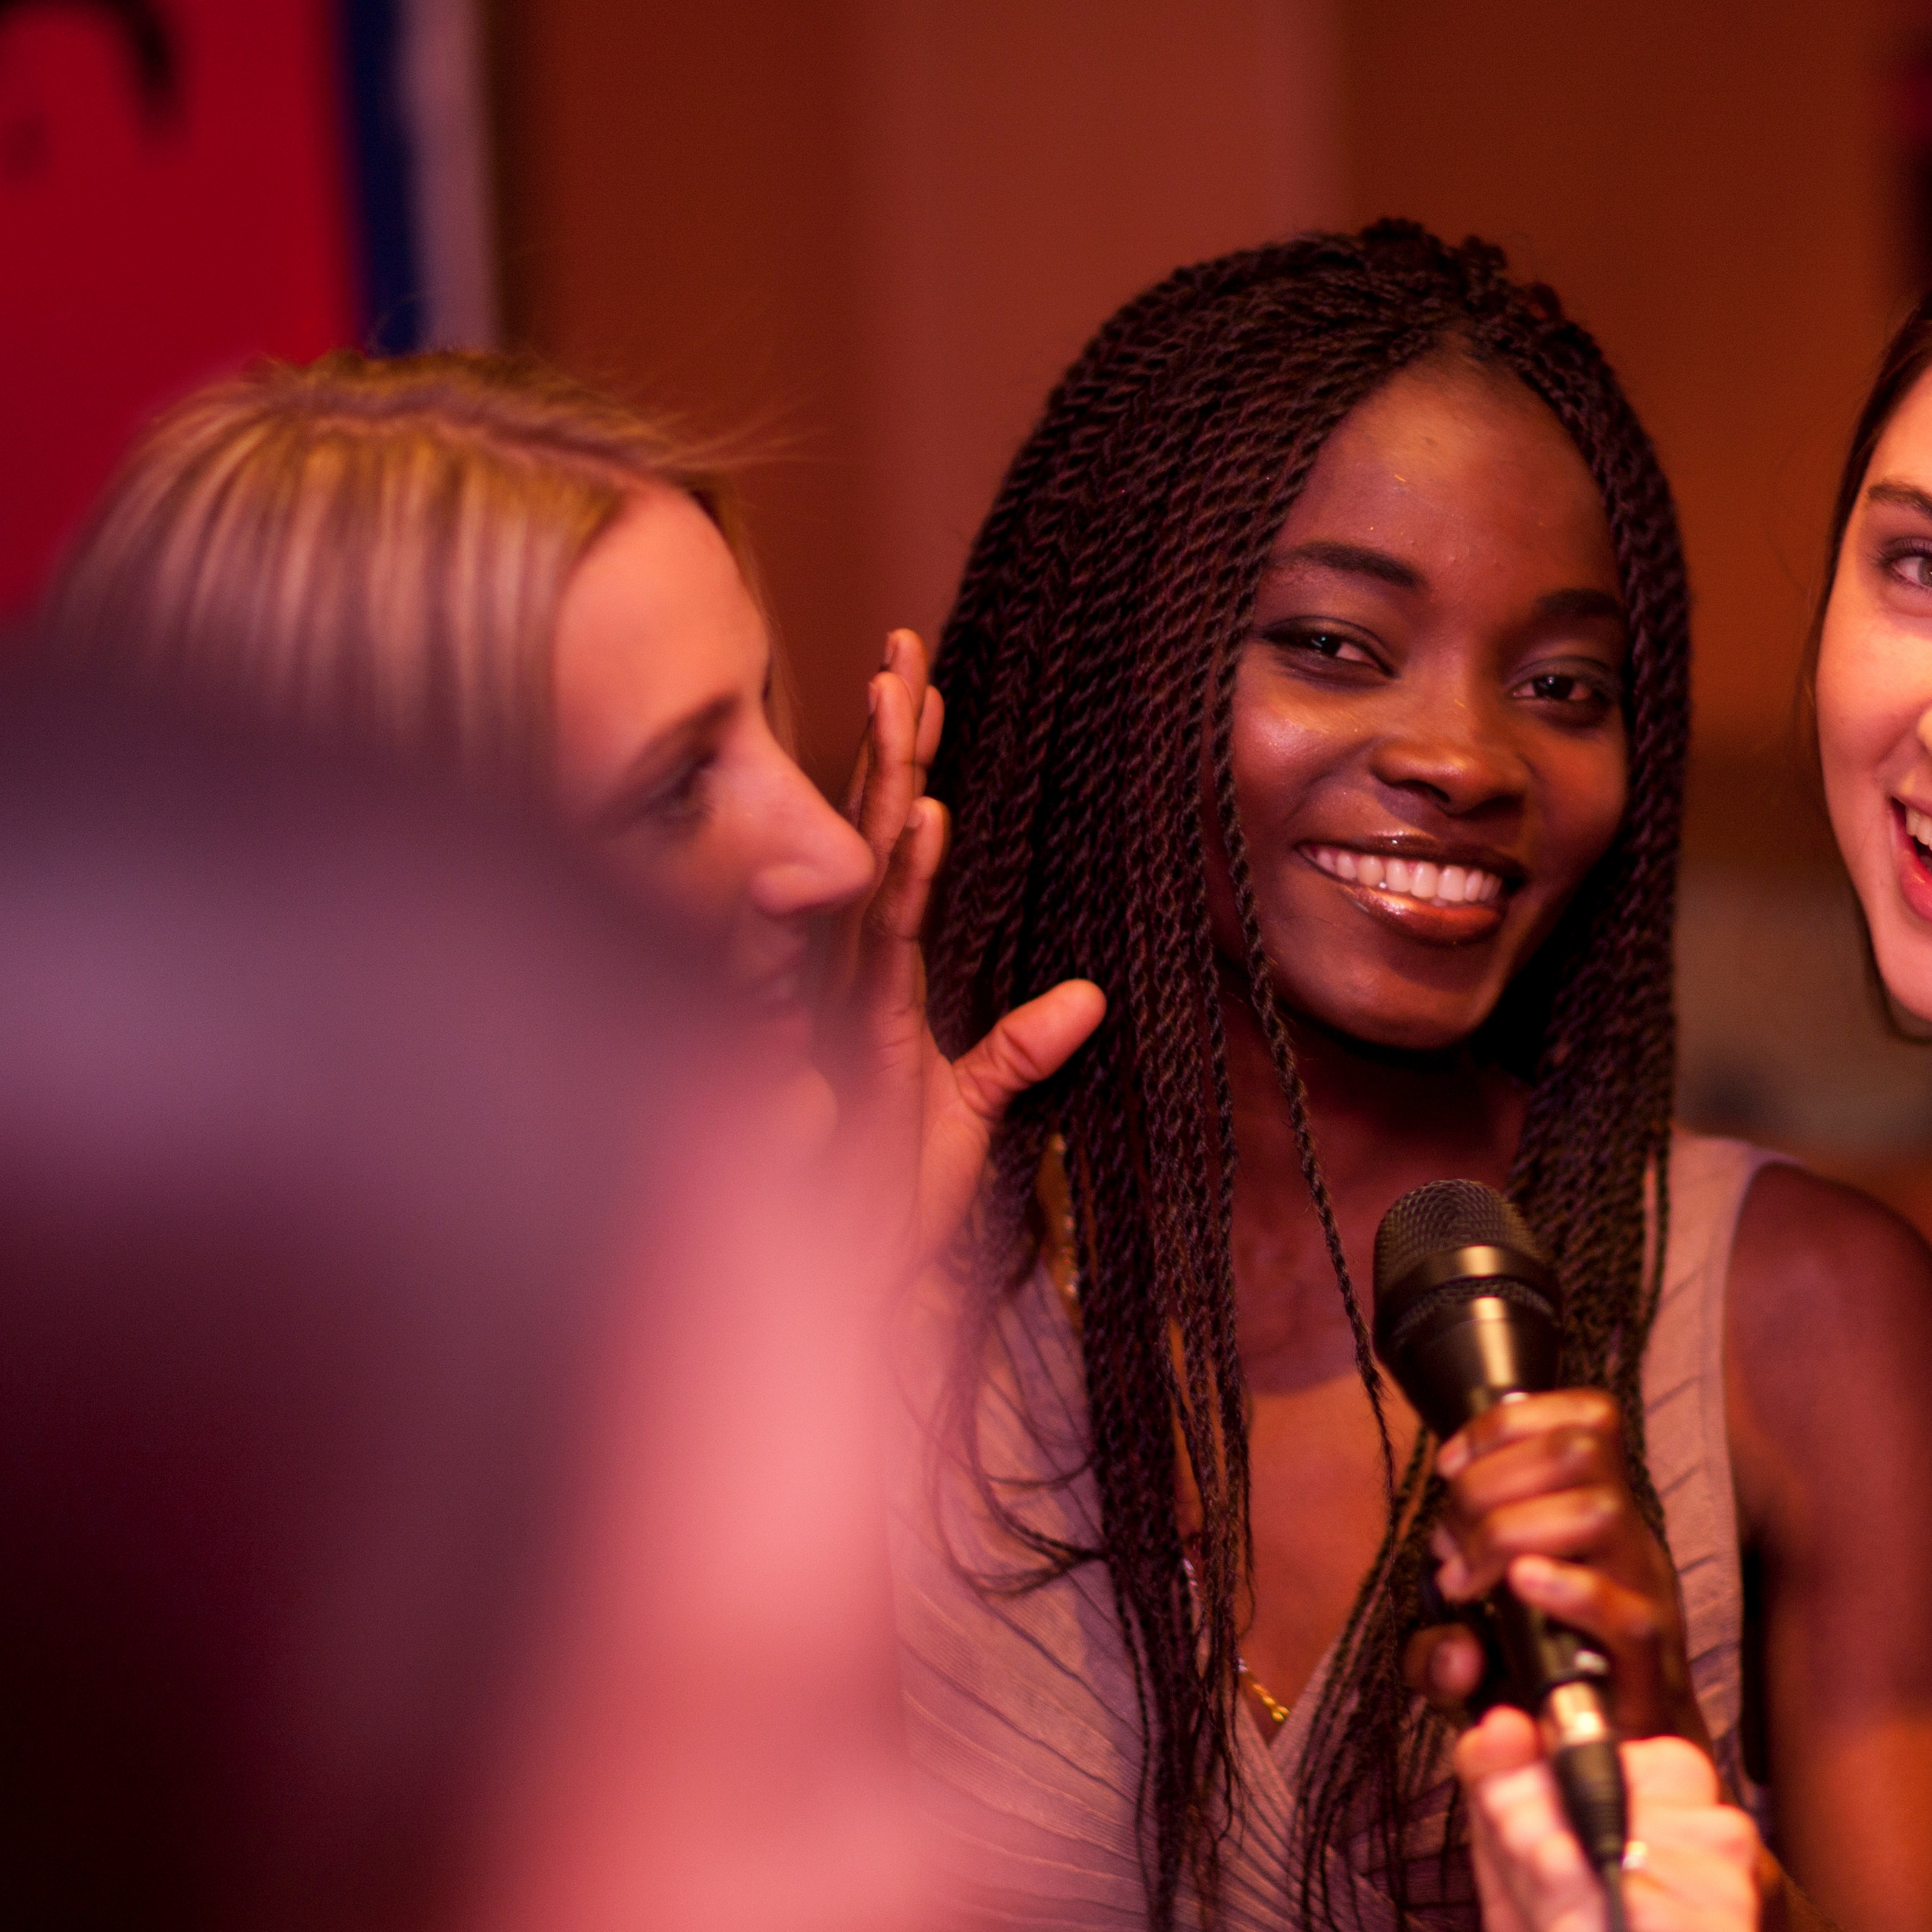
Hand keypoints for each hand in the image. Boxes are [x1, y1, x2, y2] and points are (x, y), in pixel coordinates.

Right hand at [835, 630, 1102, 1295]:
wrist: (859, 1287)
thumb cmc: (889, 1201)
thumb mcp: (970, 1112)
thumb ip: (1019, 1051)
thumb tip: (1086, 996)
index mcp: (876, 977)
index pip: (887, 850)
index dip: (901, 765)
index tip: (919, 679)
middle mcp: (851, 976)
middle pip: (864, 835)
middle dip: (885, 739)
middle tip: (901, 644)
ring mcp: (845, 1004)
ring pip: (865, 871)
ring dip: (887, 783)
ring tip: (907, 700)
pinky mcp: (857, 1043)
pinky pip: (881, 946)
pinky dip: (903, 882)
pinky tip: (921, 821)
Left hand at [1410, 1391, 1704, 1743]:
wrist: (1619, 1762)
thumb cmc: (1545, 1696)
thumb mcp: (1470, 1662)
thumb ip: (1437, 1652)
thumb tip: (1453, 1653)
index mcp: (1597, 1517)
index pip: (1585, 1419)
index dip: (1508, 1423)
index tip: (1449, 1469)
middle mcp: (1627, 1543)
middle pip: (1580, 1451)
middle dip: (1490, 1482)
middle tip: (1449, 1545)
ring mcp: (1643, 1596)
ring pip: (1599, 1510)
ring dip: (1510, 1531)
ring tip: (1469, 1582)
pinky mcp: (1649, 1660)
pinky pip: (1626, 1612)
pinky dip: (1566, 1591)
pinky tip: (1519, 1589)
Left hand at [1458, 1712, 1762, 1931]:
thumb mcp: (1517, 1879)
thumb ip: (1502, 1793)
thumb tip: (1496, 1724)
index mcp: (1676, 1798)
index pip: (1589, 1744)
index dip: (1536, 1798)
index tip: (1527, 1855)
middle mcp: (1718, 1830)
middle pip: (1590, 1795)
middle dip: (1537, 1862)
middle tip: (1552, 1923)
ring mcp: (1736, 1889)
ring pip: (1606, 1852)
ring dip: (1560, 1912)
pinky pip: (1632, 1910)